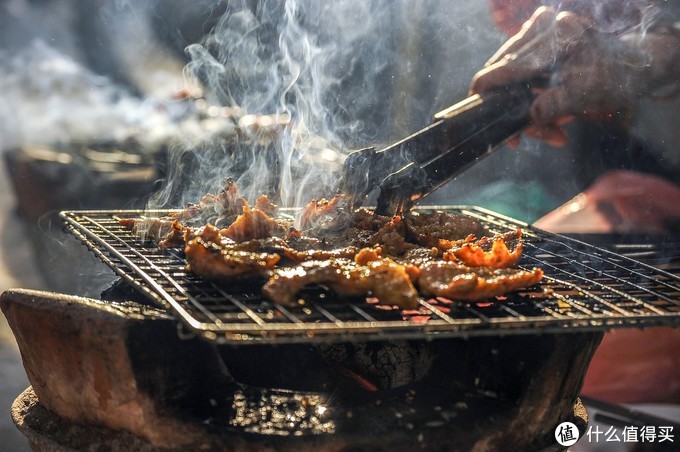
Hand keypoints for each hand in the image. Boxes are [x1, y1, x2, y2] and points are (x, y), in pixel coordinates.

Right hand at [470, 7, 649, 146]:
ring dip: (524, 109)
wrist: (632, 66)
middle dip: (514, 111)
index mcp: (553, 36)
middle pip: (505, 76)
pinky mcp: (535, 43)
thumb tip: (530, 117)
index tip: (474, 109)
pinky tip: (547, 115)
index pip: (506, 66)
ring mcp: (536, 33)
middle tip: (522, 139)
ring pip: (510, 79)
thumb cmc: (613, 78)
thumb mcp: (587, 95)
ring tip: (551, 131)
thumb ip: (556, 104)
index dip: (487, 91)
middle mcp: (541, 28)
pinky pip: (518, 75)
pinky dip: (528, 98)